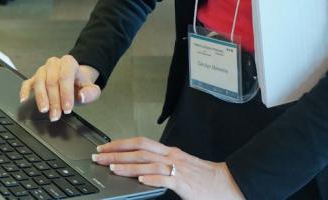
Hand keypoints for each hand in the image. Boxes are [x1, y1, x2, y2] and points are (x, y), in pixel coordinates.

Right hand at [19, 55, 100, 120]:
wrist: (73, 79)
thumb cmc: (79, 85)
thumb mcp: (91, 89)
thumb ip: (91, 93)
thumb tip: (82, 97)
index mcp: (69, 63)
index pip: (65, 76)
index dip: (65, 93)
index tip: (67, 109)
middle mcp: (54, 64)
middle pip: (52, 81)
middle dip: (54, 100)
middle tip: (56, 115)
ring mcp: (43, 70)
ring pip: (39, 81)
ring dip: (41, 98)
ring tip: (44, 110)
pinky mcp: (34, 77)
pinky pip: (27, 82)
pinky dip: (24, 91)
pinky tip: (24, 100)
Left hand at [92, 137, 243, 199]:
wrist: (228, 184)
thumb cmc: (204, 179)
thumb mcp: (179, 168)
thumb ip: (161, 167)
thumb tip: (141, 170)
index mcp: (169, 152)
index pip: (140, 143)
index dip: (120, 143)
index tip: (105, 146)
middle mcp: (171, 157)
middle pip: (139, 150)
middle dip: (116, 152)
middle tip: (99, 155)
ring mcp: (178, 169)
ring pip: (148, 164)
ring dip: (128, 166)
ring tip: (111, 167)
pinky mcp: (185, 183)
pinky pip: (166, 179)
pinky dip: (152, 179)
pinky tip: (141, 180)